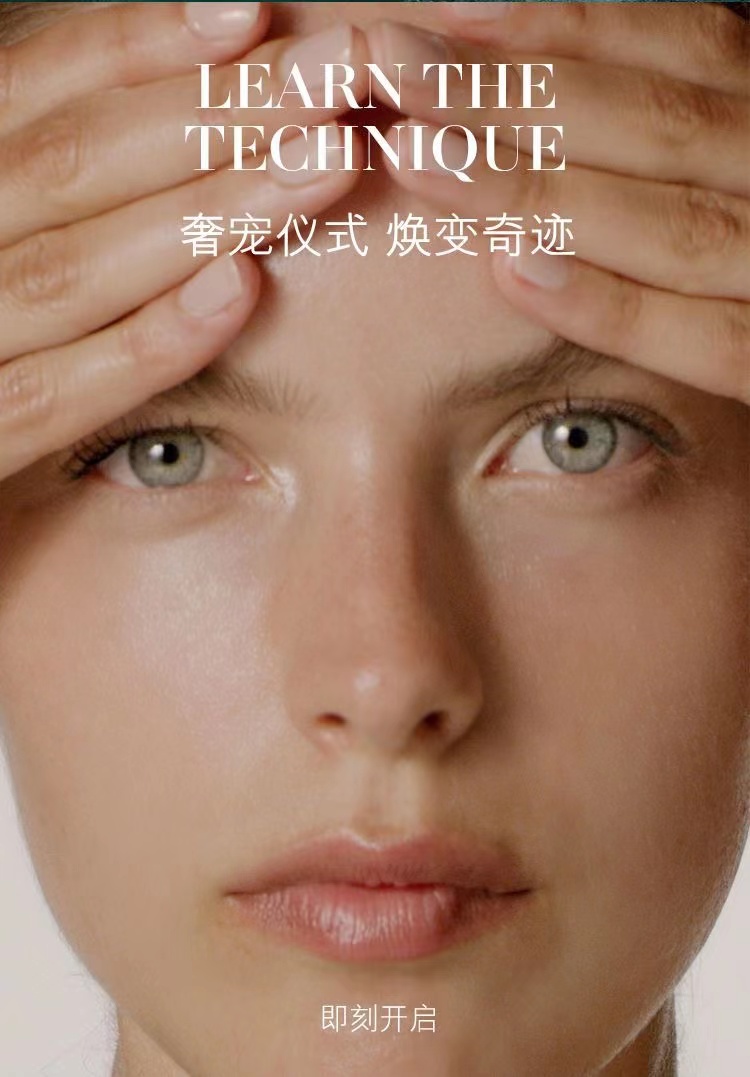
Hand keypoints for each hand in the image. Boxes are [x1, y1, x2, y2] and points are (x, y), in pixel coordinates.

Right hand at [0, 1, 366, 482]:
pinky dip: (146, 342)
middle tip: (340, 72)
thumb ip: (74, 196)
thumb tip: (198, 89)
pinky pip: (50, 394)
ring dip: (207, 211)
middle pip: (72, 162)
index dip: (140, 46)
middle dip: (214, 113)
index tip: (258, 14)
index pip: (34, 91)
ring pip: (71, 266)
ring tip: (328, 164)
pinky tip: (241, 291)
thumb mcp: (17, 251)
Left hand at [367, 2, 749, 403]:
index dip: (560, 24)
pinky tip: (513, 272)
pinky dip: (616, 305)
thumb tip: (566, 83)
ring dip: (538, 186)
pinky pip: (714, 342)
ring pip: (675, 222)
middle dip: (513, 92)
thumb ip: (697, 135)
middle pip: (657, 123)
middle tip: (386, 65)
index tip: (441, 8)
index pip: (683, 49)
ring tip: (419, 155)